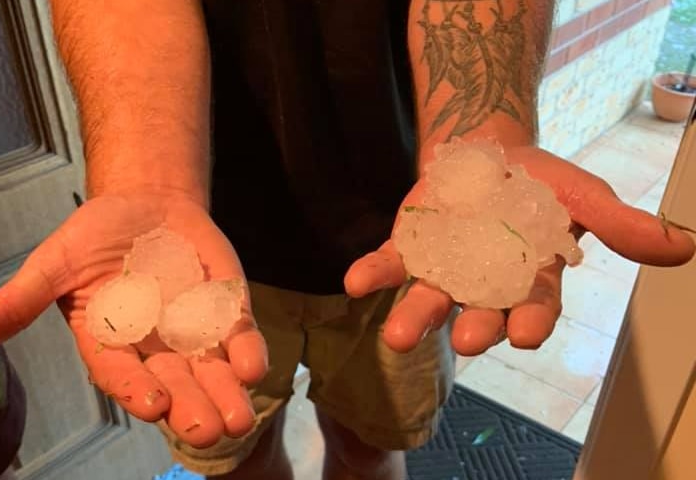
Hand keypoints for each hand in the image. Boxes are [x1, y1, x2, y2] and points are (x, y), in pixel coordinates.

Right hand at [0, 194, 267, 447]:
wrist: (149, 204)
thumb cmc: (97, 235)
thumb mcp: (57, 263)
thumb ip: (22, 299)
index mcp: (111, 343)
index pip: (122, 374)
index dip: (136, 388)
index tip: (153, 402)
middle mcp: (155, 348)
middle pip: (175, 384)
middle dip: (190, 408)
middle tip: (206, 429)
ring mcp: (194, 332)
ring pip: (212, 372)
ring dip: (227, 393)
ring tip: (239, 419)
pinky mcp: (226, 312)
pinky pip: (239, 337)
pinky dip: (248, 351)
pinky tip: (254, 366)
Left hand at [345, 146, 694, 354]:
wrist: (487, 151)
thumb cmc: (539, 181)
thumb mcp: (582, 196)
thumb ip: (619, 224)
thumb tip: (681, 248)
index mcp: (528, 279)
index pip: (533, 308)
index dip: (530, 321)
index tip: (525, 334)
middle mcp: (484, 284)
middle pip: (479, 312)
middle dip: (472, 326)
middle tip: (465, 340)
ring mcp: (443, 268)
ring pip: (429, 298)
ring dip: (414, 317)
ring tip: (399, 337)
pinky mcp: (408, 248)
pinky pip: (389, 264)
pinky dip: (373, 274)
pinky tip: (356, 284)